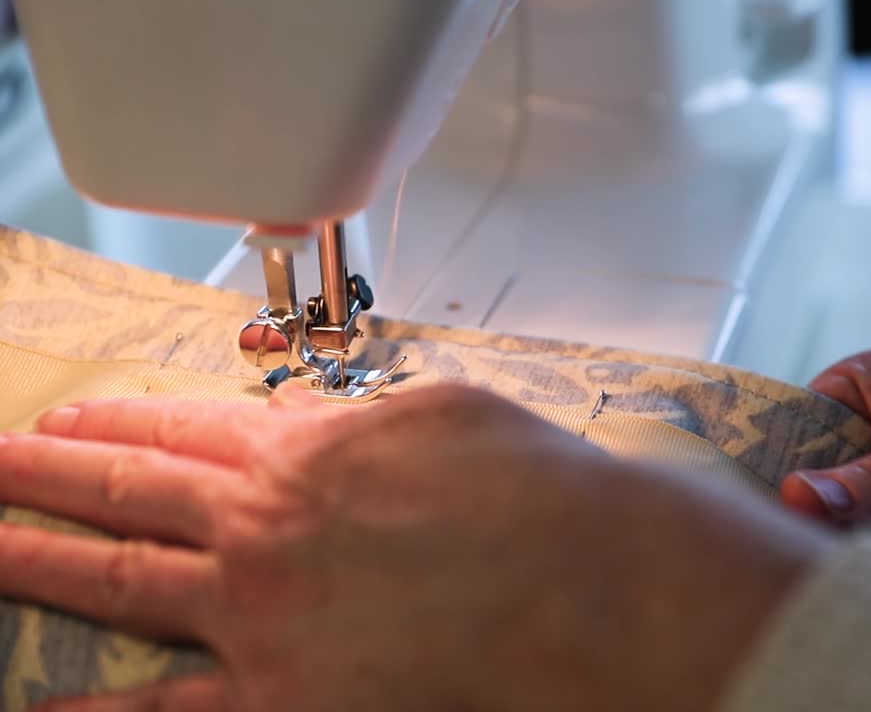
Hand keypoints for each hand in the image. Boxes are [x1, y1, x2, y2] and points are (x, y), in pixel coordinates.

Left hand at [0, 385, 827, 711]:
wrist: (588, 584)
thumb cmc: (540, 494)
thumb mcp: (448, 414)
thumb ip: (365, 420)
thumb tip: (321, 428)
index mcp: (304, 446)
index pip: (183, 424)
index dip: (119, 416)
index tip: (73, 415)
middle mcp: (262, 525)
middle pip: (128, 489)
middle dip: (44, 471)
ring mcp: (260, 615)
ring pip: (117, 580)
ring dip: (34, 558)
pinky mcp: (283, 697)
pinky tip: (38, 708)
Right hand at [780, 325, 870, 589]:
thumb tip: (794, 501)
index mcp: (861, 398)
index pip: (784, 438)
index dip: (760, 478)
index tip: (744, 519)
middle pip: (809, 507)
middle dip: (811, 537)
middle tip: (804, 566)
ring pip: (852, 552)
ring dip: (859, 571)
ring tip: (858, 584)